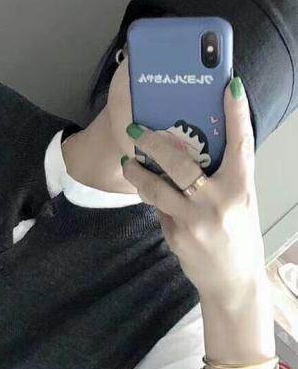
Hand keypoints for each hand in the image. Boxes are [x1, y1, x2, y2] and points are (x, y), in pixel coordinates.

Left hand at [120, 77, 264, 300]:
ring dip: (138, 174)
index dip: (237, 113)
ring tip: (127, 162)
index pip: (241, 144)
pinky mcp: (176, 236)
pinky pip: (159, 210)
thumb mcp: (241, 200)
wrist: (232, 281)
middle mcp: (218, 203)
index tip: (229, 87)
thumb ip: (224, 176)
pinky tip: (148, 192)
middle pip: (181, 165)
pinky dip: (153, 199)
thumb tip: (197, 146)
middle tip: (136, 129)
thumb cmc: (238, 234)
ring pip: (157, 189)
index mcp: (241, 188)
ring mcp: (194, 221)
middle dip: (155, 144)